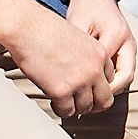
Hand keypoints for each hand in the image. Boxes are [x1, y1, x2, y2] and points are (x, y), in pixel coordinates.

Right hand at [0, 0, 111, 117]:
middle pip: (104, 100)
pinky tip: (53, 101)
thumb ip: (86, 57)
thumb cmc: (45, 30)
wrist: (27, 27)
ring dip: (75, 107)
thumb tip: (82, 74)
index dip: (97, 87)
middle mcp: (94, 69)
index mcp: (100, 54)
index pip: (110, 80)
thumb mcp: (77, 39)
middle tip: (79, 103)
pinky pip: (67, 111)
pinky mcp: (62, 91)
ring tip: (64, 101)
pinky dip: (60, 109)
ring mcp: (80, 82)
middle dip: (92, 104)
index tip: (86, 89)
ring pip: (85, 108)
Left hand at [61, 0, 137, 113]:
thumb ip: (75, 48)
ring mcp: (129, 46)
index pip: (109, 68)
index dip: (94, 85)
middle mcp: (128, 42)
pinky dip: (109, 83)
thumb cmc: (83, 9)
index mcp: (116, 34)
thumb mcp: (76, 25)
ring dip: (109, 91)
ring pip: (124, 77)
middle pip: (125, 77)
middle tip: (87, 106)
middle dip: (107, 94)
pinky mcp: (125, 50)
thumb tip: (63, 73)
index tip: (77, 96)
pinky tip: (92, 90)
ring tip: (89, 103)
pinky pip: (120, 72)